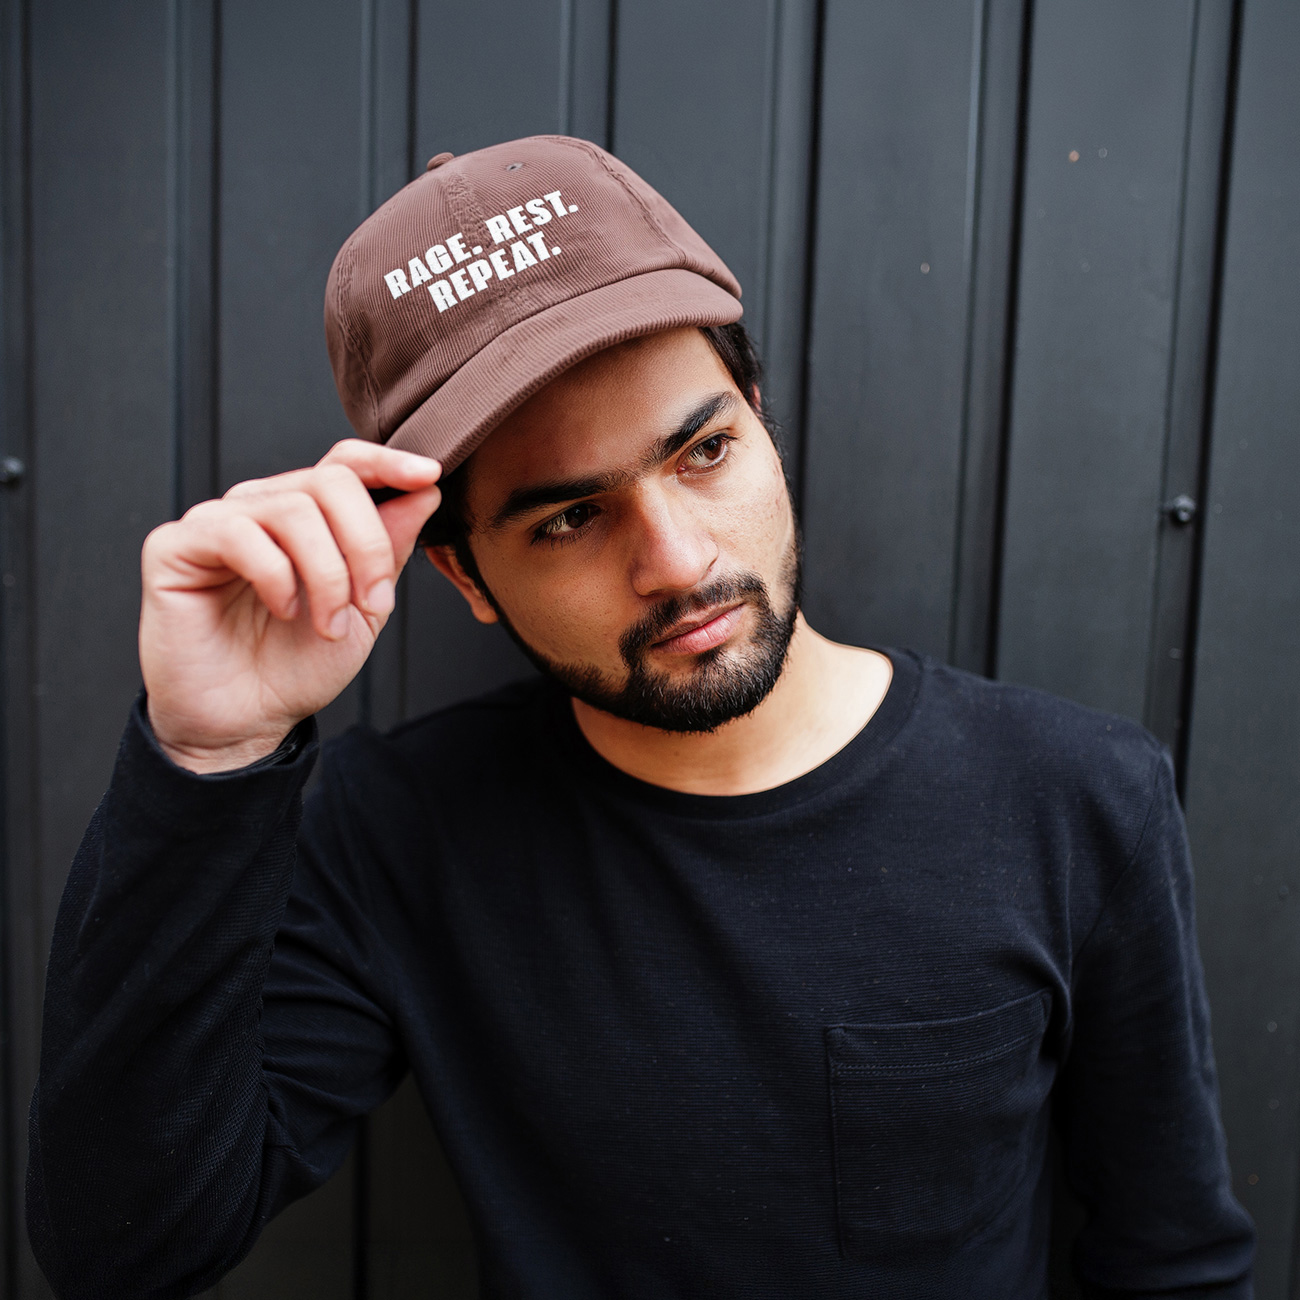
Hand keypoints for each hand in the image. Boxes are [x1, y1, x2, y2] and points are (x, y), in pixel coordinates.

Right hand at [140, 439, 441, 771]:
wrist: (248, 722)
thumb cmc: (297, 667)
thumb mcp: (364, 608)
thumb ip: (390, 548)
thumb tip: (424, 489)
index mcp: (306, 516)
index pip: (343, 463)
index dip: (386, 463)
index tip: (428, 475)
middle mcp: (261, 508)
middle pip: (329, 481)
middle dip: (368, 543)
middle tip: (375, 603)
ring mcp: (216, 522)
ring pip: (293, 508)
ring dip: (328, 574)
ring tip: (329, 625)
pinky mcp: (175, 546)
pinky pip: (238, 533)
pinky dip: (276, 576)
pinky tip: (284, 609)